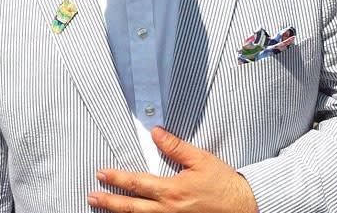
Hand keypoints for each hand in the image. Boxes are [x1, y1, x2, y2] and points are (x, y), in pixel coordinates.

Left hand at [87, 126, 256, 212]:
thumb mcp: (201, 160)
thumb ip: (176, 147)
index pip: (137, 184)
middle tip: (92, 196)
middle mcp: (168, 211)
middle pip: (132, 208)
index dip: (117, 178)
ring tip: (103, 208)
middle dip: (109, 202)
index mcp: (172, 191)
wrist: (245, 209)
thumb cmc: (223, 184)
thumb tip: (156, 133)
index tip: (102, 174)